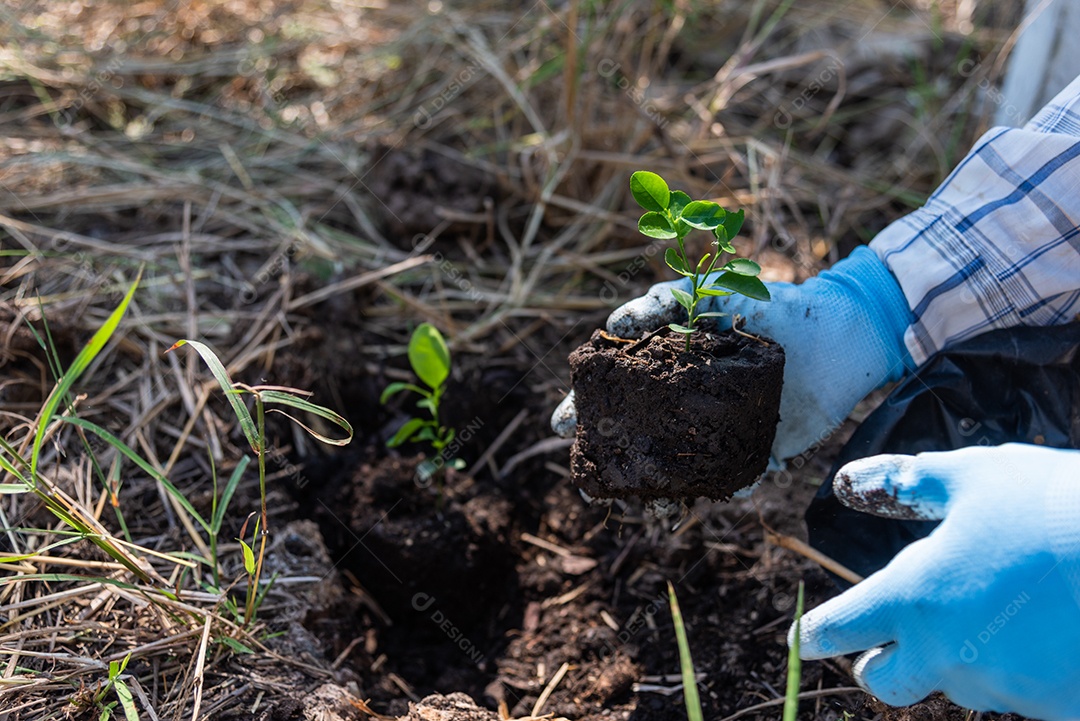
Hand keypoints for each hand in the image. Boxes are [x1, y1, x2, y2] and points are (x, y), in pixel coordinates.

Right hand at [553, 246, 913, 462]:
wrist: (841, 333)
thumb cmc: (771, 304)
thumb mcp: (710, 291)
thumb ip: (663, 301)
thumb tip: (615, 324)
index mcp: (669, 367)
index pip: (616, 389)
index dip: (585, 406)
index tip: (561, 425)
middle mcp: (687, 402)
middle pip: (638, 436)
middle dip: (611, 460)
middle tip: (590, 478)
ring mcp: (719, 428)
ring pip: (677, 465)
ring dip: (659, 487)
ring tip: (647, 502)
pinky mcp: (757, 449)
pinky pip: (732, 476)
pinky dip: (722, 486)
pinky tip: (714, 491)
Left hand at [793, 444, 1079, 719]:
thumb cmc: (1056, 508)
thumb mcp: (974, 477)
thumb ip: (904, 484)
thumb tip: (848, 482)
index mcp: (914, 600)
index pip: (841, 628)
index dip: (815, 633)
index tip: (801, 641)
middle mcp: (949, 655)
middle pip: (887, 682)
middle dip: (881, 665)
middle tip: (889, 645)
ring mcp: (1005, 689)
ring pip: (959, 684)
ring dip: (961, 658)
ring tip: (999, 609)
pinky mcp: (1056, 708)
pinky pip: (1021, 693)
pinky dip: (1022, 667)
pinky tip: (1047, 630)